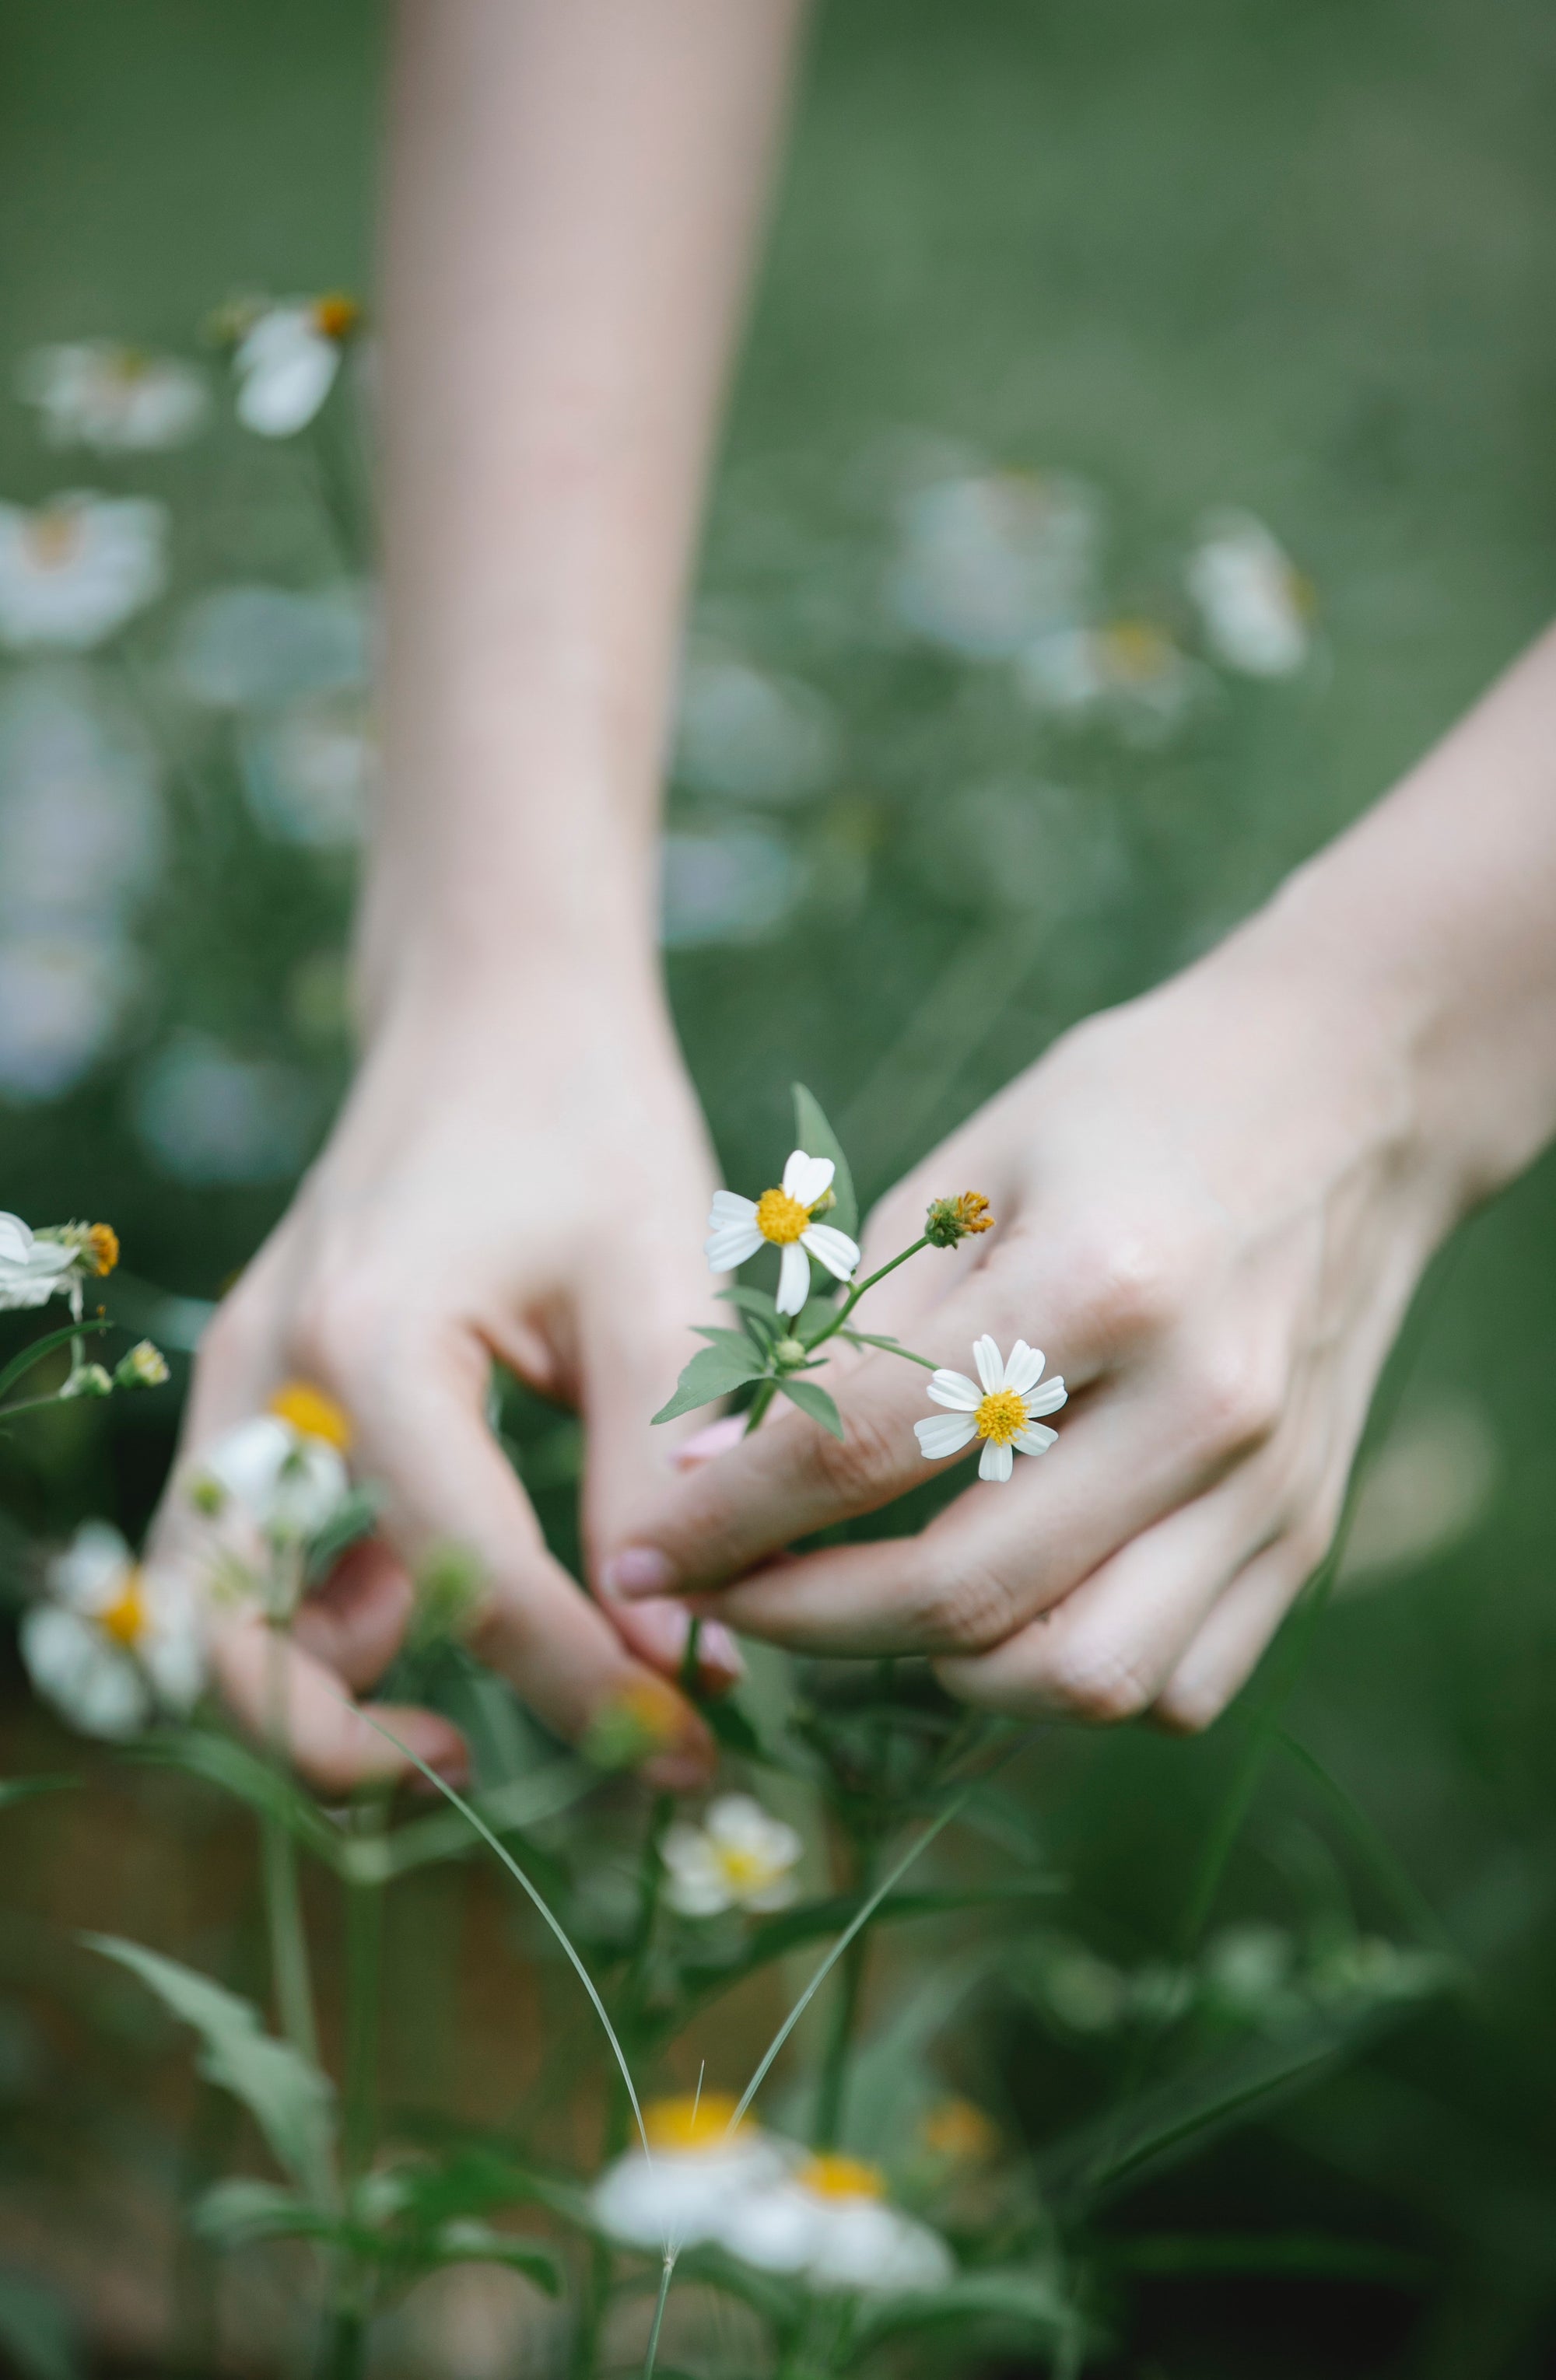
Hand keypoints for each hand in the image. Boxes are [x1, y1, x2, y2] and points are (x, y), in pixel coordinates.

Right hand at [150, 979, 735, 1792]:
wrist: (494, 1009)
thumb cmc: (588, 1120)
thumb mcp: (657, 1283)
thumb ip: (662, 1470)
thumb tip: (683, 1658)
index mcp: (368, 1341)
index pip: (467, 1579)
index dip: (585, 1688)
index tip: (688, 1751)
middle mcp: (267, 1377)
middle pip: (234, 1637)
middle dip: (347, 1746)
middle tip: (493, 1773)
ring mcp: (245, 1388)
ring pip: (218, 1611)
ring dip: (319, 1696)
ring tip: (467, 1721)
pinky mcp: (263, 1400)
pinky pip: (256, 1555)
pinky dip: (330, 1621)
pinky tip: (454, 1616)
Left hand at [602, 923, 1462, 1729]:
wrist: (1354, 1092)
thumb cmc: (1129, 1111)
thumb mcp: (969, 1172)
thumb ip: (849, 1333)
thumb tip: (706, 1475)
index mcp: (1101, 1280)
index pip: (865, 1449)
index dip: (727, 1519)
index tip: (644, 1555)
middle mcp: (1199, 1403)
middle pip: (965, 1594)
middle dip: (802, 1621)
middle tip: (726, 1599)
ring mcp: (1268, 1484)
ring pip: (1082, 1679)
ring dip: (941, 1673)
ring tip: (868, 1612)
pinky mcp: (1308, 1533)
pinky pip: (1174, 1686)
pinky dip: (1066, 1679)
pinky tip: (1006, 1613)